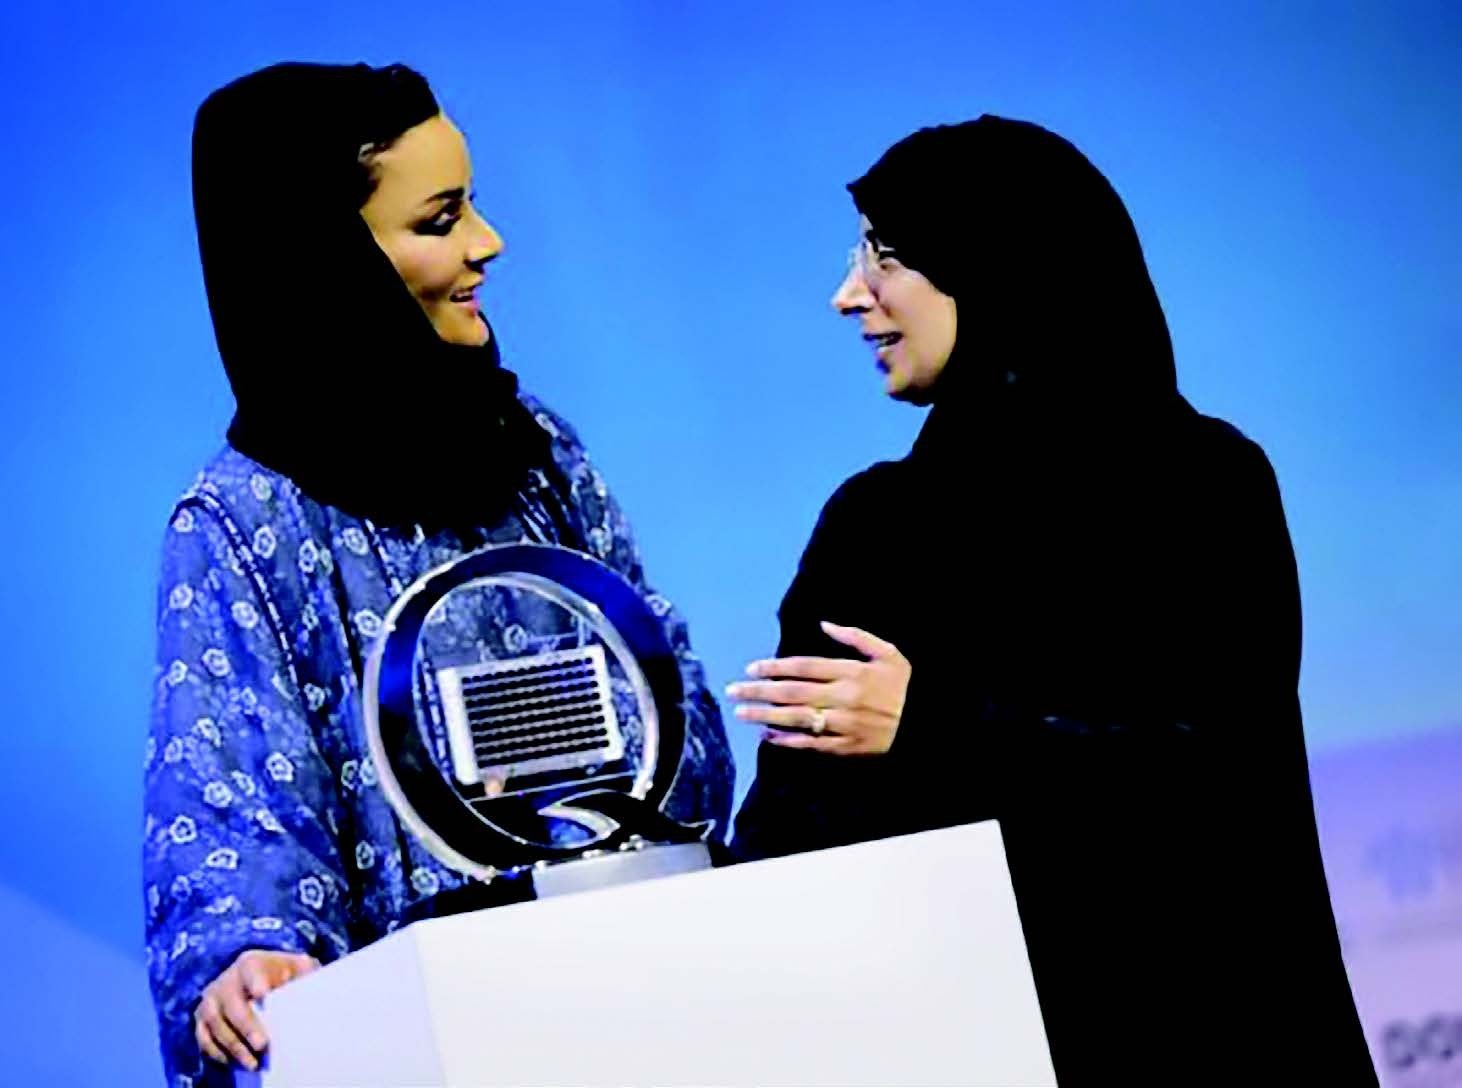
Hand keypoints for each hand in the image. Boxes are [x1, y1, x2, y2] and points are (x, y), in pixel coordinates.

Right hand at [195, 948, 318, 1069]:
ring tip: (252, 1063)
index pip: (251, 970)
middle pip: (231, 1002)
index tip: (263, 994)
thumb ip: (305, 972)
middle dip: (246, 1025)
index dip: (256, 981)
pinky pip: (204, 1038)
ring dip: (233, 1045)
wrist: (257, 982)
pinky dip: (217, 1052)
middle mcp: (226, 980)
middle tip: (262, 1044)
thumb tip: (313, 979)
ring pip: (215, 1023)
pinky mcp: (202, 1020)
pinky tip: (234, 1064)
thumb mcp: (297, 968)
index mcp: (250, 963)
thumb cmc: (282, 976)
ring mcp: (211, 1000)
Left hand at [726, 622, 910, 755]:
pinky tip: (768, 735)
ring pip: (797, 719)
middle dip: (760, 691)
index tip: (752, 669)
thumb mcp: (888, 653)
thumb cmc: (905, 686)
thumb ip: (855, 637)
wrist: (927, 724)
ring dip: (766, 716)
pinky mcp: (847, 747)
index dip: (775, 667)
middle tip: (733, 691)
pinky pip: (812, 744)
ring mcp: (844, 724)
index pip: (804, 667)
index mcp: (852, 672)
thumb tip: (824, 624)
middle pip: (793, 692)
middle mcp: (844, 698)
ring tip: (741, 713)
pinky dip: (788, 740)